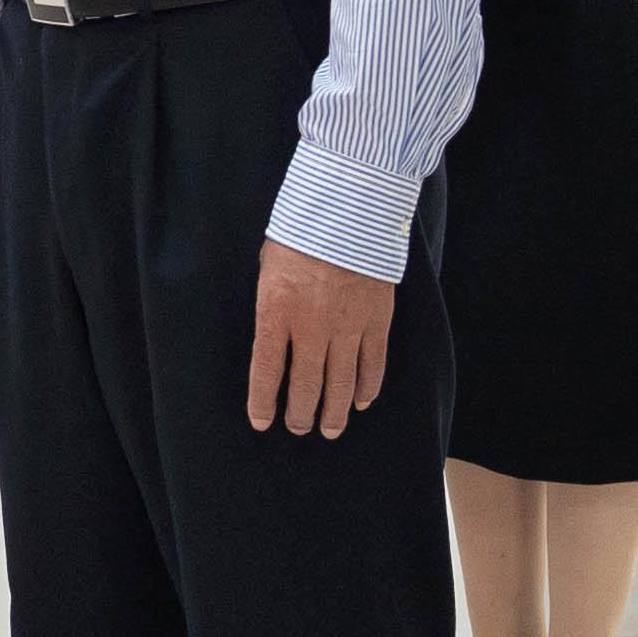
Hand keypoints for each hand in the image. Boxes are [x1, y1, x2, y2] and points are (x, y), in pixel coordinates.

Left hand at [247, 241, 397, 434]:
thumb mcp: (269, 266)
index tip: (262, 423)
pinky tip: (361, 401)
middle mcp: (311, 327)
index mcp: (276, 312)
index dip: (262, 404)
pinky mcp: (376, 320)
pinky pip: (373, 365)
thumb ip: (272, 305)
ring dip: (334, 413)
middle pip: (305, 387)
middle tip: (298, 428)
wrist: (347, 207)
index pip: (265, 373)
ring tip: (329, 429)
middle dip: (300, 415)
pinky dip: (367, 388)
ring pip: (340, 384)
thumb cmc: (300, 231)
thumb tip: (275, 337)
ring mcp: (347, 326)